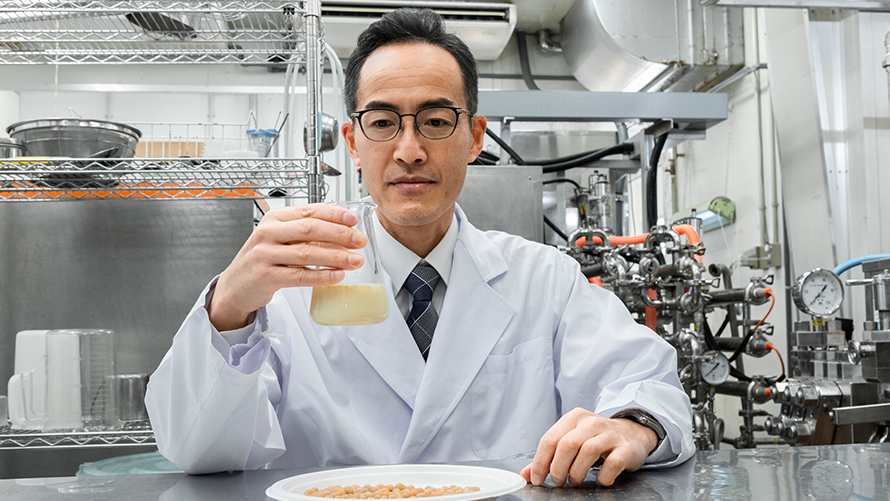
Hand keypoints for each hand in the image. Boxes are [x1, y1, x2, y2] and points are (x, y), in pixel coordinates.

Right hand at [208, 203, 367, 330]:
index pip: (309, 210)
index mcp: (274, 218)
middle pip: (310, 229)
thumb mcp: (281, 239)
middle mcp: (268, 233)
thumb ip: (307, 235)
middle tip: (359, 241)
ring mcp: (265, 254)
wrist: (235, 285)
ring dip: (335, 257)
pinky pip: (299, 275)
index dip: (334, 214)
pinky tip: (337, 276)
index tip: (354, 220)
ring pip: (307, 252)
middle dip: (339, 234)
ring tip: (355, 261)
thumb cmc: (263, 259)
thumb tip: (344, 234)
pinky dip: (321, 275)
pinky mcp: (266, 276)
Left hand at [520, 408, 656, 487]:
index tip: (537, 479)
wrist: (632, 434)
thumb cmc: (597, 439)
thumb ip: (549, 457)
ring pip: (587, 452)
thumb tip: (526, 475)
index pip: (550, 439)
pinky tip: (599, 480)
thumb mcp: (572, 441)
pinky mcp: (626, 449)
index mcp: (574, 418)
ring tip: (575, 480)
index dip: (540, 462)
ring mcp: (610, 434)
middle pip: (567, 445)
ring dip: (577, 472)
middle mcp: (591, 422)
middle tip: (558, 481)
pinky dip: (602, 477)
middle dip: (558, 469)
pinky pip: (612, 464)